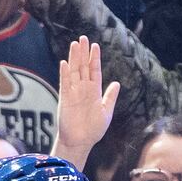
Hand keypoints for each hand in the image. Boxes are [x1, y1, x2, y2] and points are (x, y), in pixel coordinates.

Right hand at [52, 35, 118, 164]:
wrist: (81, 142)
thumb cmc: (94, 129)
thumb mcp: (106, 111)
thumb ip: (110, 97)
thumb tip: (117, 82)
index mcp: (94, 91)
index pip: (94, 71)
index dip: (94, 58)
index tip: (95, 46)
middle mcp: (83, 89)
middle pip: (83, 67)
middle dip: (83, 53)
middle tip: (83, 38)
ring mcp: (73, 93)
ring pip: (74, 71)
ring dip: (74, 58)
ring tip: (74, 44)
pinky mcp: (65, 99)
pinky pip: (65, 84)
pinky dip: (65, 73)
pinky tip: (65, 63)